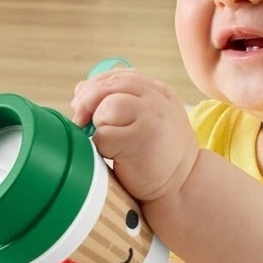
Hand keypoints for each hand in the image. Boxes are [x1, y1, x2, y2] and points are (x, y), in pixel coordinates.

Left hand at [70, 68, 198, 202]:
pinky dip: (101, 147)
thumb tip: (81, 90)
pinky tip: (115, 156)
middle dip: (87, 100)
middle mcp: (158, 100)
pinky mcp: (138, 139)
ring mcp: (151, 117)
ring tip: (109, 141)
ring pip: (107, 106)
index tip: (83, 101)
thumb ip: (124, 101)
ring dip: (99, 124)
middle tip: (80, 120)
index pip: (121, 75)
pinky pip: (103, 134)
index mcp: (161, 92)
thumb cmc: (159, 158)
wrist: (182, 187)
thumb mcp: (150, 120)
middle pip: (110, 85)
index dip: (96, 85)